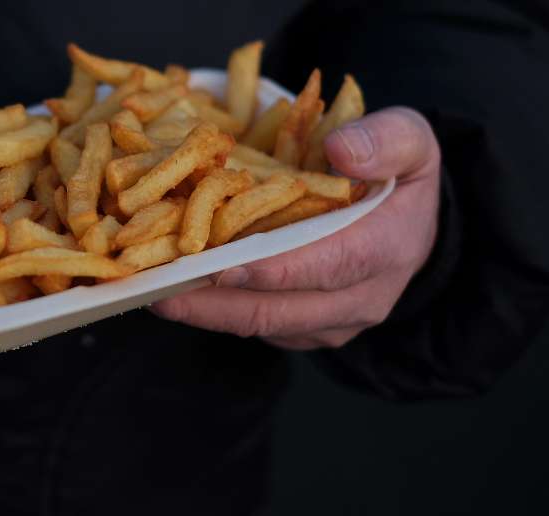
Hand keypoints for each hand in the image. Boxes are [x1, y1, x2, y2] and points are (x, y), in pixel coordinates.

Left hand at [153, 107, 440, 349]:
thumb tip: (341, 150)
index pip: (324, 266)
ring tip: (147, 289)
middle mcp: (359, 299)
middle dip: (212, 302)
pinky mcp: (303, 330)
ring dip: (201, 311)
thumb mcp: (413, 141)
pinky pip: (254, 325)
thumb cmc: (402, 176)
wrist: (414, 225)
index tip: (217, 264)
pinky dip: (212, 309)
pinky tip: (171, 288)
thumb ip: (386, 139)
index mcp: (385, 250)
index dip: (269, 269)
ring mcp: (328, 322)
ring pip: (257, 324)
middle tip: (154, 284)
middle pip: (276, 310)